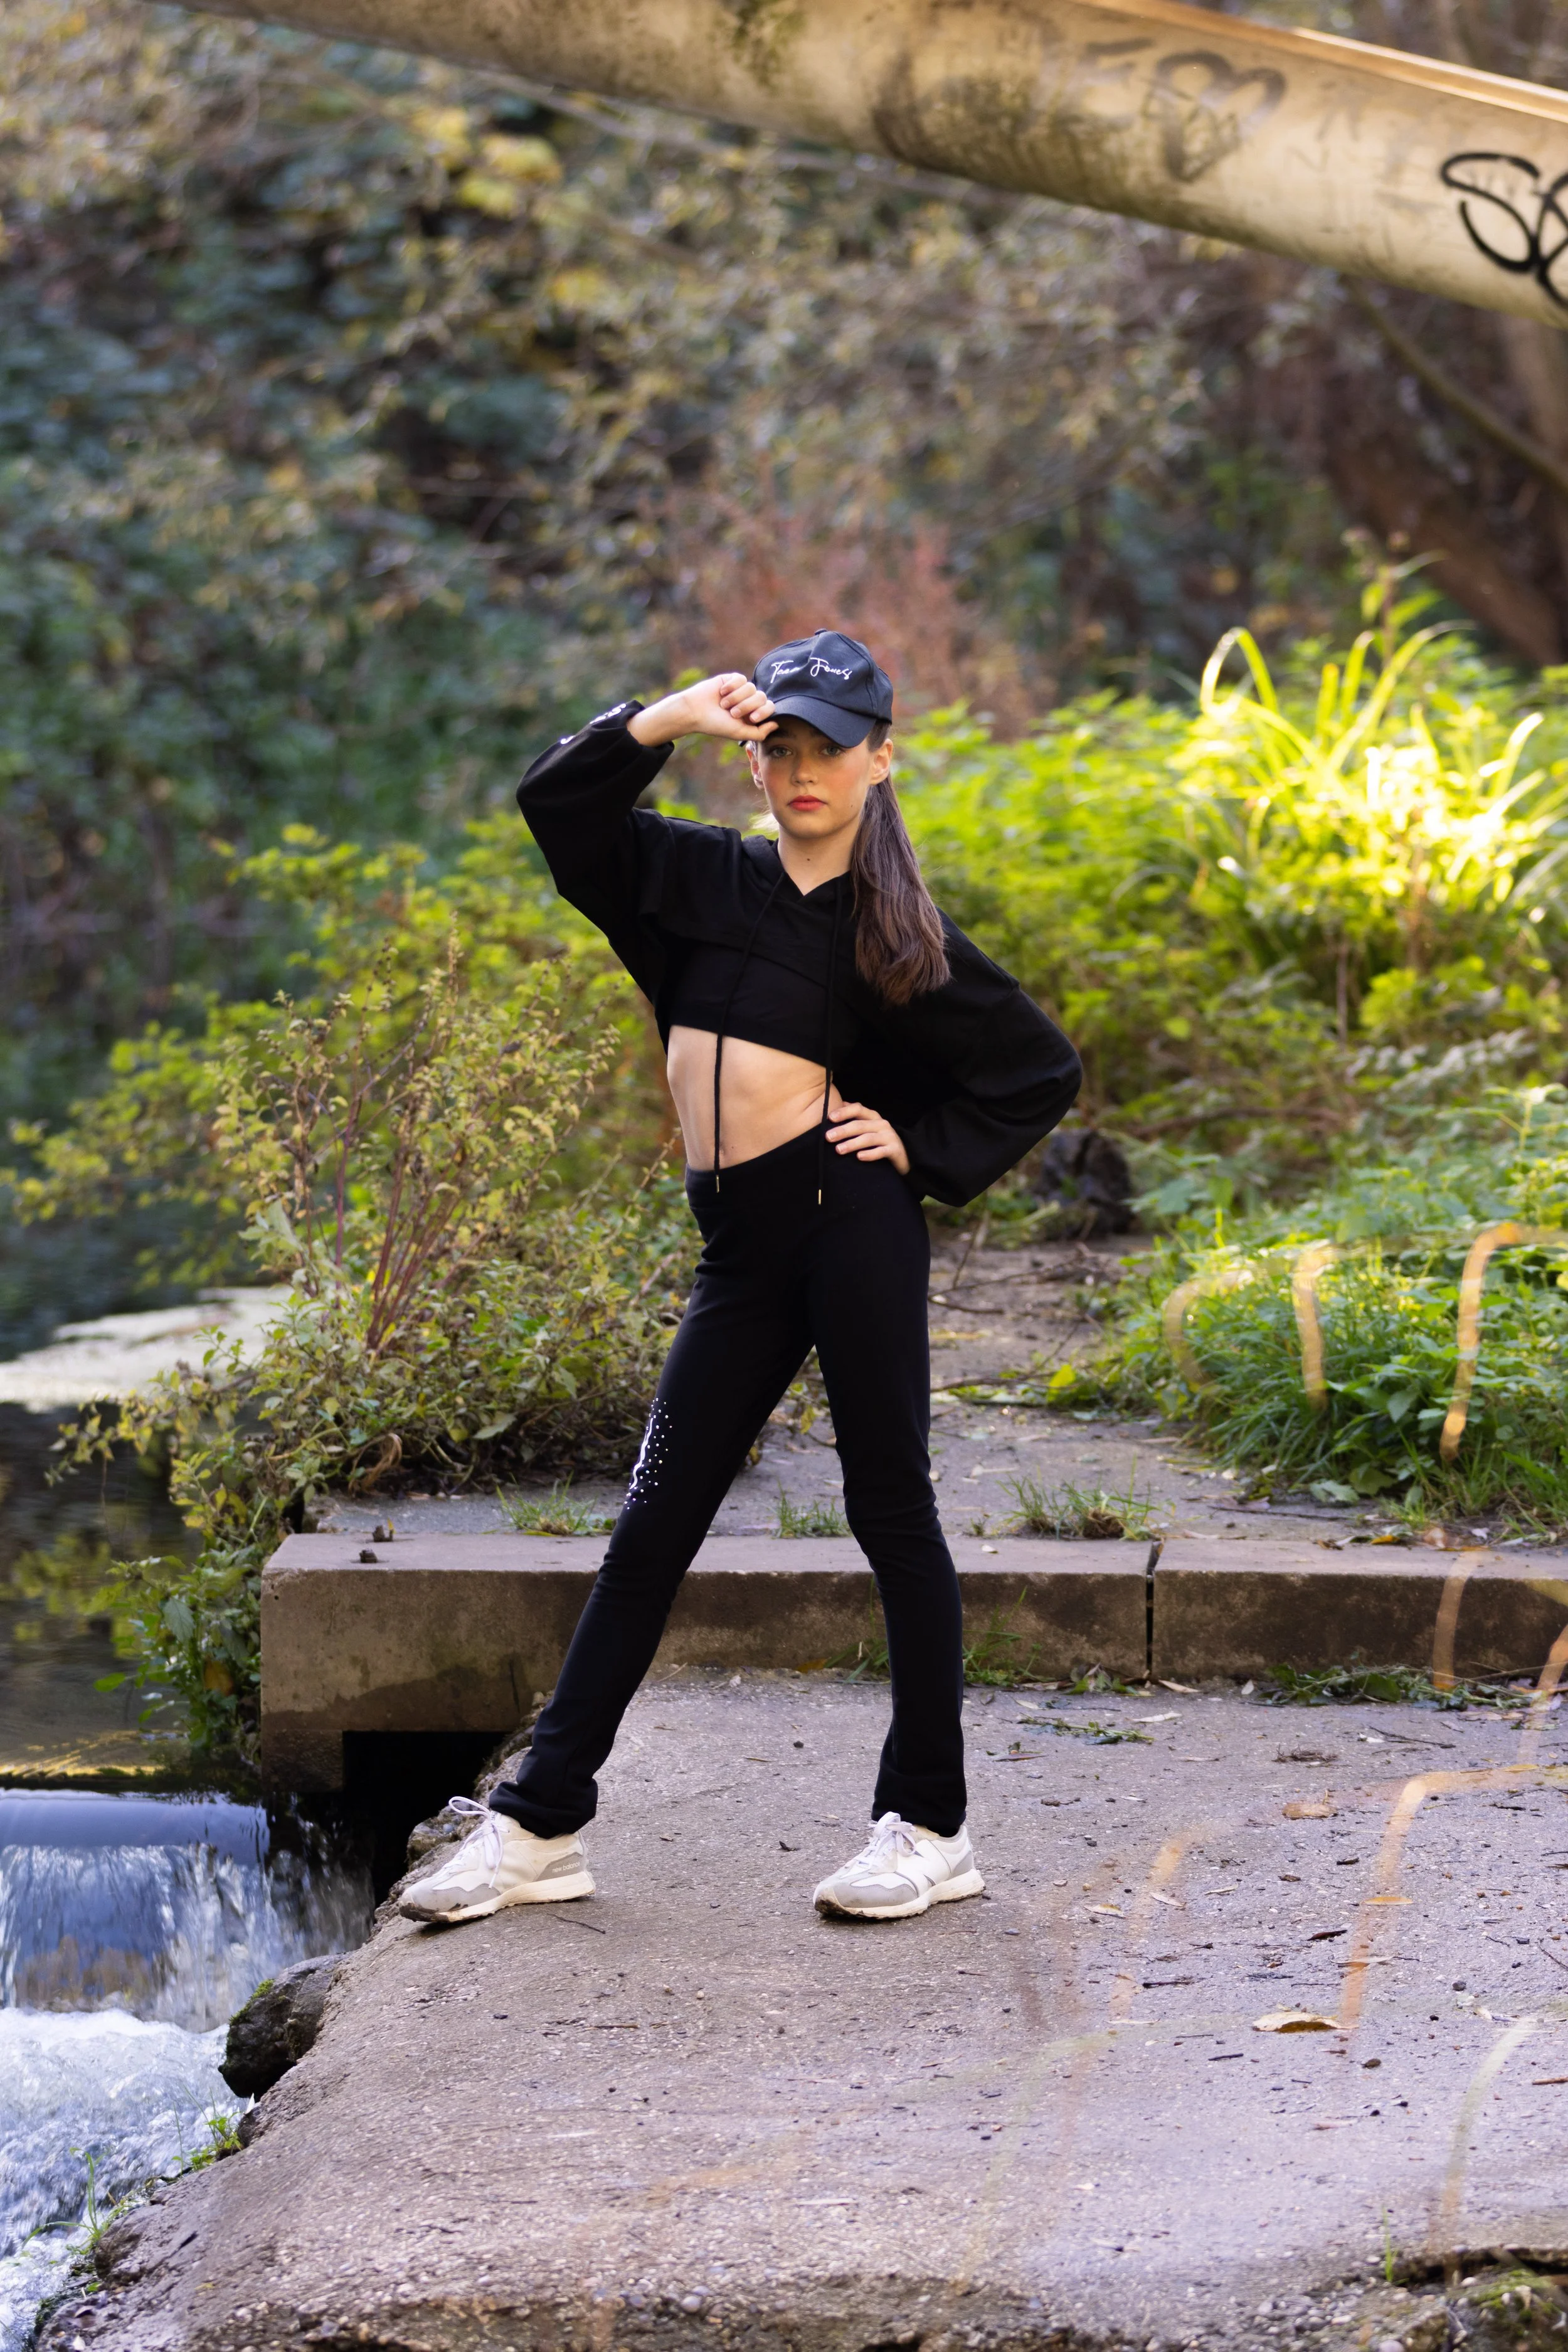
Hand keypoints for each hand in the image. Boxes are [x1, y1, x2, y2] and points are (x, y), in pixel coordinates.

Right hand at [628, 672, 776, 747]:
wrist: (695, 711)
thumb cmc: (716, 724)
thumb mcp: (740, 733)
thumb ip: (760, 733)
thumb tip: (777, 724)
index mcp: (752, 714)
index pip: (770, 707)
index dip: (763, 711)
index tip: (751, 718)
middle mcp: (748, 701)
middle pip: (762, 697)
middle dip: (747, 706)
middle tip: (732, 713)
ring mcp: (741, 689)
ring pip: (751, 687)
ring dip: (737, 697)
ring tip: (724, 704)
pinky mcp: (732, 679)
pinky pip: (741, 678)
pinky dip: (731, 687)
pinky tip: (722, 692)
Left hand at [825, 1100, 909, 1174]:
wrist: (902, 1154)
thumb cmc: (879, 1140)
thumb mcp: (867, 1127)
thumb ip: (854, 1117)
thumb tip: (836, 1106)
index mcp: (872, 1116)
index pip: (858, 1109)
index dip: (844, 1112)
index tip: (830, 1118)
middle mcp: (881, 1124)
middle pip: (860, 1125)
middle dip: (843, 1130)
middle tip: (828, 1137)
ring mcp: (889, 1136)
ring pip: (868, 1138)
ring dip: (852, 1143)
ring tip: (839, 1150)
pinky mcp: (894, 1150)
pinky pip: (881, 1152)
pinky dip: (870, 1154)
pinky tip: (859, 1157)